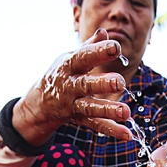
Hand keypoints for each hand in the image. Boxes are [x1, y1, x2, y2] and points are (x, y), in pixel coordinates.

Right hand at [12, 29, 132, 144]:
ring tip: (126, 112)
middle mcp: (70, 86)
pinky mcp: (80, 118)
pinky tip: (126, 134)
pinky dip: (111, 130)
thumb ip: (89, 47)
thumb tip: (104, 33)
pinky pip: (96, 124)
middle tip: (119, 82)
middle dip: (103, 84)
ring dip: (109, 110)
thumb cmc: (63, 73)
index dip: (99, 51)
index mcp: (69, 66)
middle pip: (86, 84)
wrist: (40, 101)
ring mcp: (73, 104)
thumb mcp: (71, 58)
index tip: (115, 47)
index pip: (84, 57)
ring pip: (91, 107)